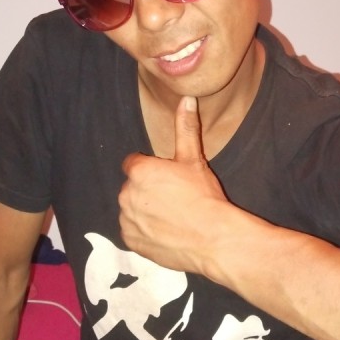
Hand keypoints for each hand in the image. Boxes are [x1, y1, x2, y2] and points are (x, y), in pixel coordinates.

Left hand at [119, 96, 229, 273]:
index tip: (167, 176)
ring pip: (132, 208)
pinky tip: (166, 230)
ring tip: (172, 214)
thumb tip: (187, 99)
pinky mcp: (130, 241)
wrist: (212, 238)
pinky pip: (132, 230)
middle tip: (173, 196)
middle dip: (147, 189)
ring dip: (144, 209)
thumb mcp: (193, 158)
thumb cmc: (203, 195)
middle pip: (133, 186)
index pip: (134, 163)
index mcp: (140, 171)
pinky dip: (144, 230)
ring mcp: (127, 219)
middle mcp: (127, 194)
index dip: (151, 168)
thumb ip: (185, 127)